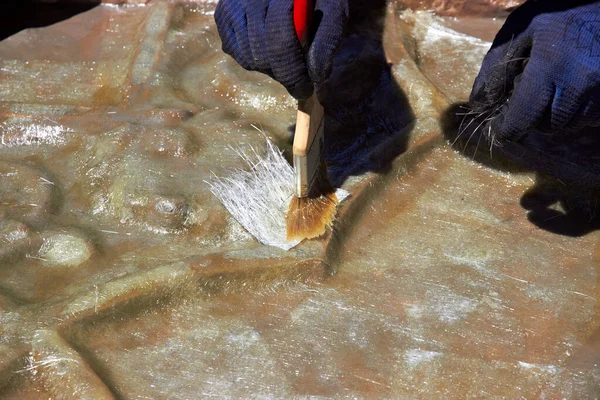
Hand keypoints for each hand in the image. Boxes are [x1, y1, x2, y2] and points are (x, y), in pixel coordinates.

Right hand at [215, 0, 348, 99]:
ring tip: (286, 63)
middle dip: (282, 73)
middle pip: (260, 53)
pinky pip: (233, 49)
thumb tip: (316, 76)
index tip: (305, 90)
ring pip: (246, 55)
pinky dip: (251, 58)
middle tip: (298, 80)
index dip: (292, 72)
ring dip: (268, 68)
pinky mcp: (224, 12)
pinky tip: (268, 51)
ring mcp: (233, 4)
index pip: (279, 42)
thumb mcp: (333, 10)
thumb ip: (327, 38)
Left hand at [469, 0, 599, 142]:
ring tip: (553, 91)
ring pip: (571, 124)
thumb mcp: (522, 29)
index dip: (507, 129)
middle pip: (548, 125)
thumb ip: (497, 66)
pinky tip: (573, 90)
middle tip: (529, 99)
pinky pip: (592, 116)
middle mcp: (580, 81)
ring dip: (556, 116)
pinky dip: (578, 111)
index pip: (523, 117)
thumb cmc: (561, 11)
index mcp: (551, 65)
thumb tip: (479, 103)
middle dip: (533, 118)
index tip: (498, 128)